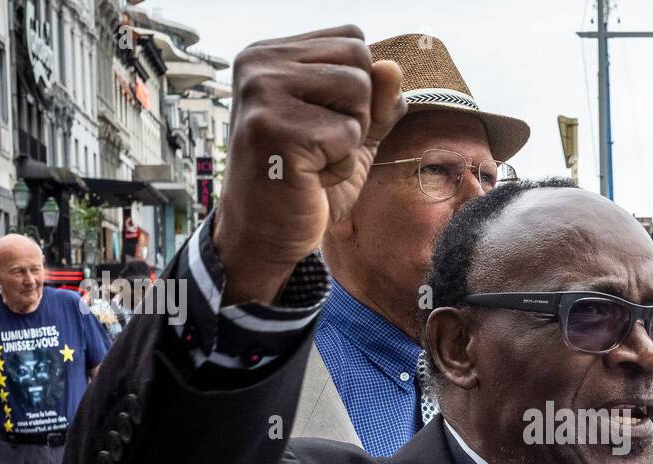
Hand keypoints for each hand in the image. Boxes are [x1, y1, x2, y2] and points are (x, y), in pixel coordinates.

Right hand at [214, 26, 405, 304]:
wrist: (268, 235)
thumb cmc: (307, 183)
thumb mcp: (353, 134)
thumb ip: (376, 100)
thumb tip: (393, 68)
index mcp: (270, 54)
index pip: (352, 38)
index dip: (360, 89)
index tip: (324, 124)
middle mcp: (259, 64)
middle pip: (359, 61)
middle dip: (359, 112)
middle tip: (321, 146)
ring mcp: (262, 93)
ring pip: (358, 93)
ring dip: (351, 139)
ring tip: (316, 161)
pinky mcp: (274, 129)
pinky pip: (348, 133)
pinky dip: (340, 166)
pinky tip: (310, 179)